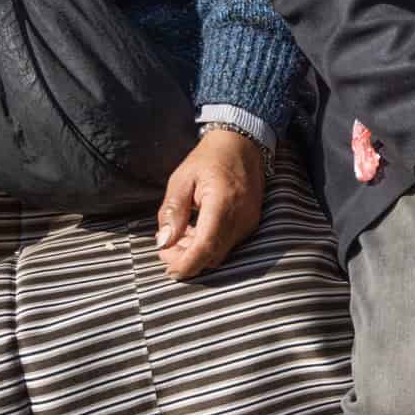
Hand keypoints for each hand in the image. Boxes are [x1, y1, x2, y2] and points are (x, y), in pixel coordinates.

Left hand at [156, 129, 265, 279]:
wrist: (241, 144)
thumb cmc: (208, 158)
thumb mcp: (181, 179)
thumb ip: (172, 211)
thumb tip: (163, 242)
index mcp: (221, 203)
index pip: (205, 246)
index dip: (186, 264)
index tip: (169, 270)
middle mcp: (240, 217)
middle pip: (212, 256)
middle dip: (187, 260)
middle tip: (165, 249)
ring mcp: (249, 222)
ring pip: (220, 253)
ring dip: (197, 253)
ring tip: (178, 236)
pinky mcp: (251, 224)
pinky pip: (228, 244)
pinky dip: (209, 245)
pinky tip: (195, 231)